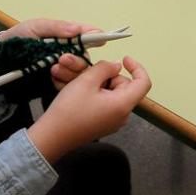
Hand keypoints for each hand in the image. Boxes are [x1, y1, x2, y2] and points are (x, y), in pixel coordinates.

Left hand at [0, 19, 100, 88]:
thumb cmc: (16, 39)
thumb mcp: (34, 27)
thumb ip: (55, 27)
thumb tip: (78, 30)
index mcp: (65, 36)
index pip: (87, 36)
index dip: (96, 37)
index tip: (100, 40)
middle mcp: (67, 53)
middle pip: (85, 58)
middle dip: (77, 60)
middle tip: (62, 59)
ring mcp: (62, 69)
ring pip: (79, 74)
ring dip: (69, 72)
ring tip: (52, 69)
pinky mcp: (56, 83)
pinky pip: (68, 86)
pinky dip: (62, 83)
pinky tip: (52, 79)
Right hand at [27, 56, 150, 162]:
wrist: (52, 136)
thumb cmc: (70, 110)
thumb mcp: (87, 80)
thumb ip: (105, 68)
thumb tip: (116, 66)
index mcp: (123, 104)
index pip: (143, 83)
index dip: (136, 67)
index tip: (124, 59)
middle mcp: (121, 115)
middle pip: (121, 85)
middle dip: (103, 74)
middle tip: (83, 68)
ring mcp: (111, 120)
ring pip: (107, 91)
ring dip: (91, 81)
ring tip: (68, 75)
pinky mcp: (100, 122)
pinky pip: (100, 101)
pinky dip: (89, 92)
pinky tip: (70, 86)